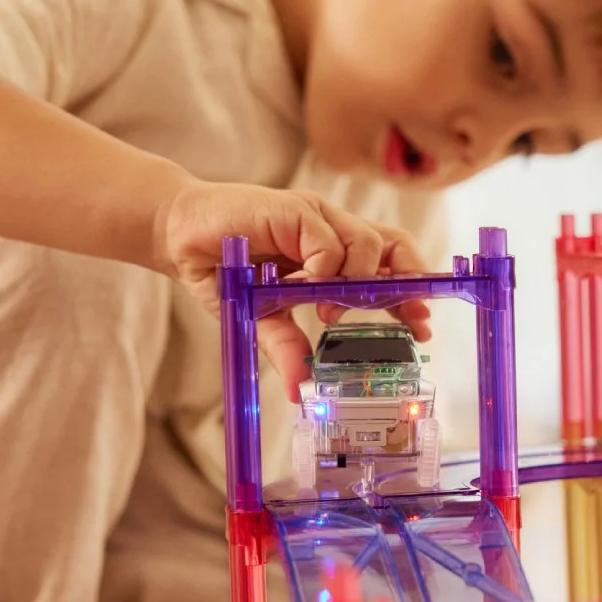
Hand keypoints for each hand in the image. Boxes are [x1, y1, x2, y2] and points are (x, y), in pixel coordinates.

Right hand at [154, 178, 431, 397]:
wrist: (179, 235)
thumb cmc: (224, 269)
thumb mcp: (260, 319)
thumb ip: (285, 348)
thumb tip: (299, 391)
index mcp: (331, 254)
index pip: (388, 264)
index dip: (411, 291)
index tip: (422, 325)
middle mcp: (331, 232)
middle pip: (394, 245)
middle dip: (410, 282)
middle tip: (413, 318)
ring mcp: (315, 218)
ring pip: (368, 244)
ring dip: (357, 283)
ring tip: (330, 313)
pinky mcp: (294, 209)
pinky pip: (329, 241)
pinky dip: (326, 268)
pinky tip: (307, 289)